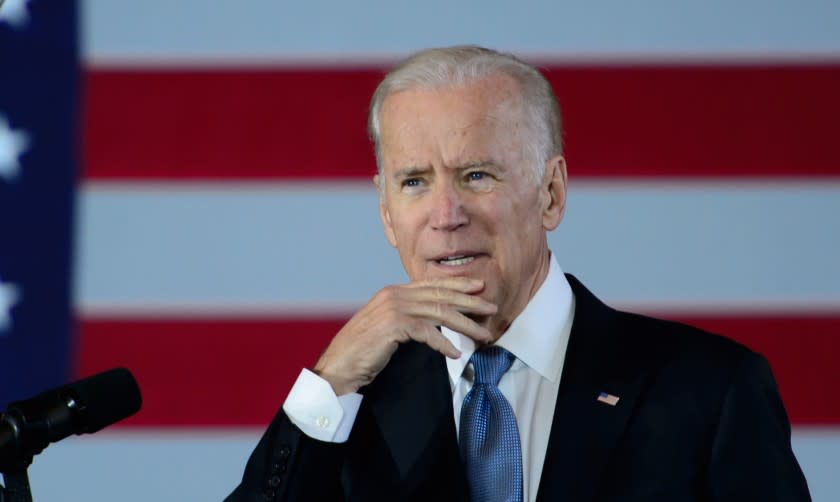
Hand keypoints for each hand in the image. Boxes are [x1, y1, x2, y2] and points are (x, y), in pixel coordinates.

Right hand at [313, 277, 496, 394]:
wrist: (337, 366)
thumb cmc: (362, 352)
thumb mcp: (386, 328)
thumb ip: (406, 318)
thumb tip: (432, 321)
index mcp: (393, 293)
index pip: (431, 285)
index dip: (457, 285)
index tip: (478, 289)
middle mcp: (393, 295)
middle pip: (440, 295)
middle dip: (469, 301)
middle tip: (491, 307)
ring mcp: (392, 308)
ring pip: (439, 312)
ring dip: (464, 324)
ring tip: (483, 334)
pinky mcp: (393, 325)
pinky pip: (427, 332)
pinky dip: (444, 343)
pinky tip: (456, 353)